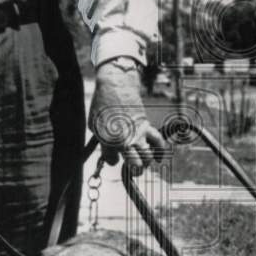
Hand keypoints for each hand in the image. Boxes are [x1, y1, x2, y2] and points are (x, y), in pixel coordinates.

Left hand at [89, 58, 164, 173]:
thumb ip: (101, 140)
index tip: (112, 156)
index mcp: (110, 140)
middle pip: (136, 164)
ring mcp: (138, 133)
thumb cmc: (102, 104)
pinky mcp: (146, 125)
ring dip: (147, 162)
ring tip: (143, 162)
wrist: (116, 85)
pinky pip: (158, 141)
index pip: (112, 160)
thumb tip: (108, 150)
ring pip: (148, 156)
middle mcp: (126, 139)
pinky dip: (161, 151)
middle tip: (133, 168)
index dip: (112, 160)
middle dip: (135, 169)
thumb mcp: (94, 125)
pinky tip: (159, 157)